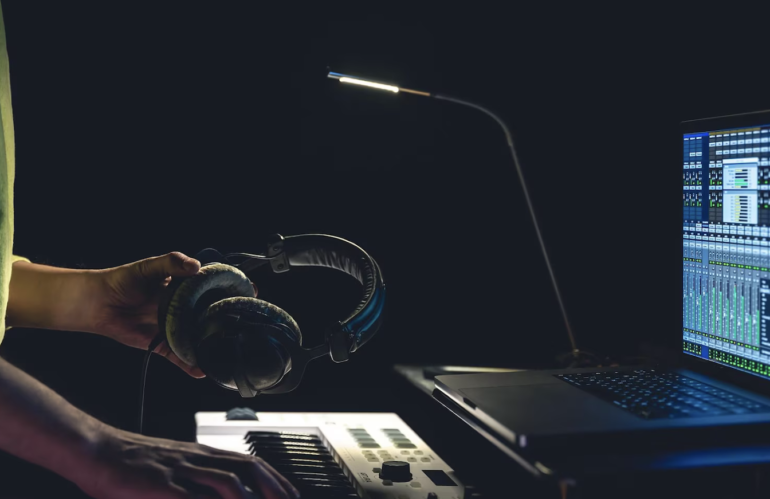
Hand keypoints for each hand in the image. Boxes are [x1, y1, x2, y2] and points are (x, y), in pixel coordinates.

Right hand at [72, 426, 299, 498]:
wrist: (96, 449)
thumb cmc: (132, 461)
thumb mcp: (172, 466)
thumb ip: (197, 478)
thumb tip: (224, 490)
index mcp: (201, 454)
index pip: (249, 462)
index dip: (274, 478)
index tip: (289, 494)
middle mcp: (197, 458)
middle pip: (248, 468)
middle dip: (275, 487)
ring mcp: (181, 471)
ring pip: (228, 482)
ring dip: (251, 497)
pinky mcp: (163, 486)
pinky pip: (194, 498)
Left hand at [89, 252, 256, 377]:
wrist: (98, 303)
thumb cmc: (122, 280)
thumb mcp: (149, 267)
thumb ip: (172, 264)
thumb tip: (195, 266)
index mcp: (185, 286)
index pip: (215, 287)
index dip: (233, 290)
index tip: (250, 292)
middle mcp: (183, 307)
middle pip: (211, 315)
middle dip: (228, 320)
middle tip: (245, 325)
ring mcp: (174, 326)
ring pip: (198, 338)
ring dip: (211, 345)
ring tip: (228, 352)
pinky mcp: (161, 343)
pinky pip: (179, 356)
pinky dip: (190, 365)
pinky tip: (202, 371)